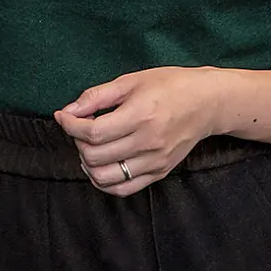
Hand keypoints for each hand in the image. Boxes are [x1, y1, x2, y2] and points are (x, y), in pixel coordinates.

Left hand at [54, 66, 224, 196]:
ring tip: (89, 146)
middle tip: (79, 128)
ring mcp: (155, 161)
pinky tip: (100, 164)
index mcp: (140, 116)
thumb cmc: (169, 86)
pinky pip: (124, 189)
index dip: (70, 125)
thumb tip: (68, 111)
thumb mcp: (130, 81)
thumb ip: (96, 97)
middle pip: (95, 156)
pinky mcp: (160, 172)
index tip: (63, 116)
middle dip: (77, 142)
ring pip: (105, 178)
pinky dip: (104, 181)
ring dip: (88, 163)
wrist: (207, 103)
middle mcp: (148, 143)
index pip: (93, 133)